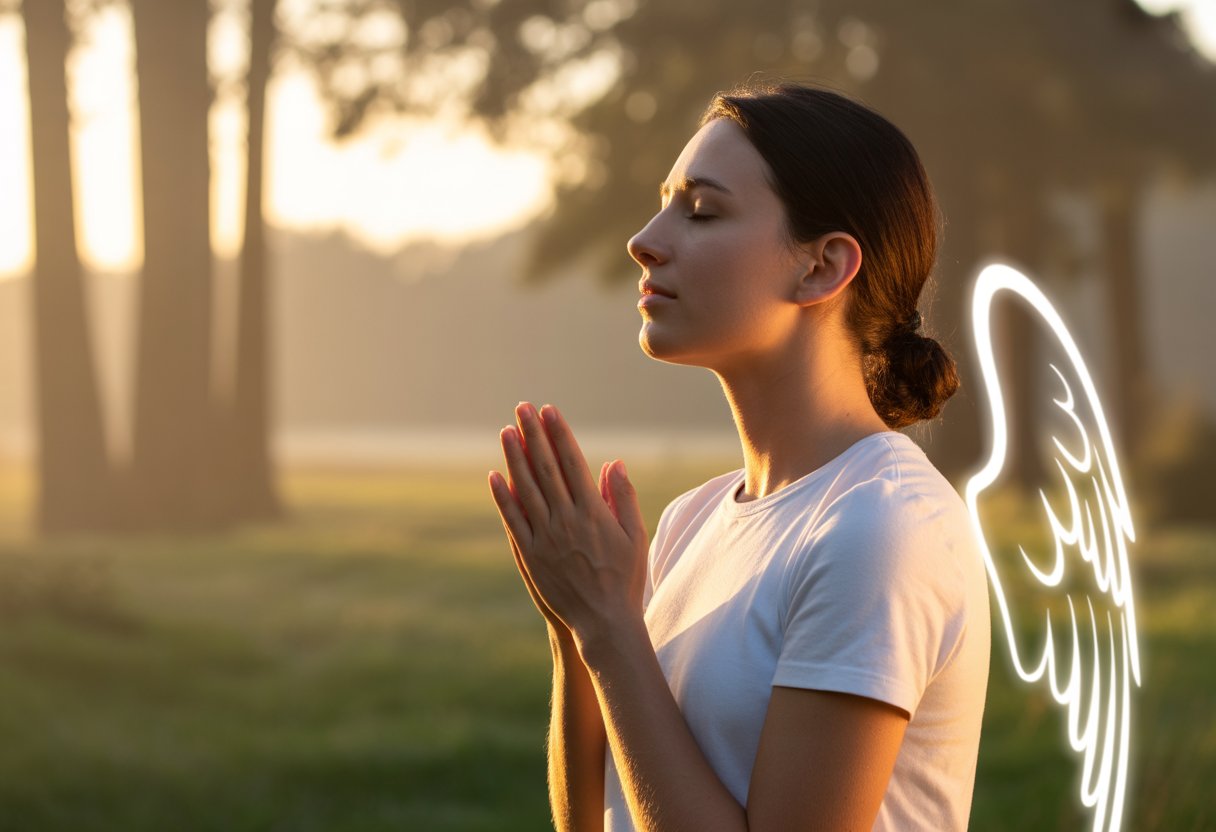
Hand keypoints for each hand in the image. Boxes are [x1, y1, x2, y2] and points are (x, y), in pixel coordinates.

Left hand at [488, 402, 647, 641]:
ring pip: (525, 489)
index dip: (559, 434)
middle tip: (522, 408)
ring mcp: (544, 538)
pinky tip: (495, 476)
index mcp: (593, 512)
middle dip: (533, 435)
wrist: (603, 622)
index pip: (573, 462)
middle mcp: (566, 520)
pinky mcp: (529, 556)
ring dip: (515, 458)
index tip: (549, 411)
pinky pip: (513, 520)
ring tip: (506, 431)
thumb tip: (614, 462)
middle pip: (546, 468)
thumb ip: (624, 497)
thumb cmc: (625, 579)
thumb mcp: (635, 536)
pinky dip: (503, 497)